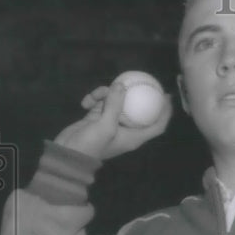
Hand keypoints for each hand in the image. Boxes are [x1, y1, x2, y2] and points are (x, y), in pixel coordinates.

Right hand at [54, 82, 172, 160]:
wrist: (66, 153)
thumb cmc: (92, 144)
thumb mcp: (105, 125)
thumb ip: (115, 105)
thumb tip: (121, 85)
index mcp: (135, 136)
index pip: (158, 125)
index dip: (165, 112)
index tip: (168, 96)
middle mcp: (126, 129)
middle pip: (138, 110)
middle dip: (136, 95)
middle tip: (138, 81)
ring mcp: (111, 122)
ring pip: (116, 102)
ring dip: (106, 95)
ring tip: (96, 96)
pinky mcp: (97, 118)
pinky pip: (100, 103)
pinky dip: (94, 100)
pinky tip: (85, 103)